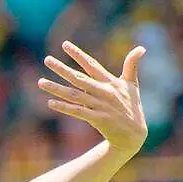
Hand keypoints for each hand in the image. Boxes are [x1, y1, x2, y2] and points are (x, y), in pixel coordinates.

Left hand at [39, 41, 147, 156]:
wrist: (134, 134)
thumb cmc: (132, 107)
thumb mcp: (133, 85)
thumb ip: (132, 66)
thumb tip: (142, 48)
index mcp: (111, 82)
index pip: (92, 65)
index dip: (78, 54)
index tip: (64, 45)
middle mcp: (104, 92)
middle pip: (78, 78)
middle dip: (62, 69)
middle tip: (46, 60)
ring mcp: (100, 105)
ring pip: (74, 95)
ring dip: (56, 89)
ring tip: (41, 82)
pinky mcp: (97, 119)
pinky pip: (77, 112)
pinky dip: (64, 107)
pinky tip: (51, 102)